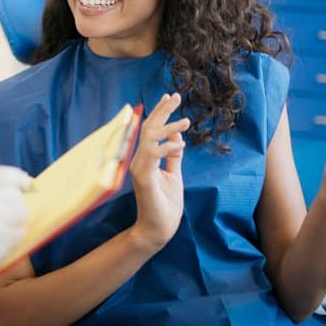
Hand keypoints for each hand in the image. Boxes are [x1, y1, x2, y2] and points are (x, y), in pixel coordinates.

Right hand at [0, 166, 30, 325]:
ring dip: (19, 221)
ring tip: (8, 228)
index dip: (19, 178)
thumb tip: (12, 190)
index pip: (3, 175)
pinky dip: (17, 236)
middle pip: (15, 197)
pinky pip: (18, 236)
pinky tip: (5, 241)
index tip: (27, 184)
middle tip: (14, 212)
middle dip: (19, 203)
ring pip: (21, 216)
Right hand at [129, 93, 190, 252]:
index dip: (160, 112)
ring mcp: (139, 168)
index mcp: (145, 159)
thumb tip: (176, 138)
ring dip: (168, 126)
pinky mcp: (144, 178)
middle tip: (176, 95)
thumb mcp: (172, 175)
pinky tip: (180, 144)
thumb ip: (172, 156)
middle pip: (148, 127)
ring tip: (186, 120)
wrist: (157, 230)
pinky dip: (167, 147)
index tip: (170, 97)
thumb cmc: (165, 205)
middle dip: (162, 110)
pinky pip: (153, 155)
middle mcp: (139, 160)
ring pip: (149, 137)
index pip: (150, 129)